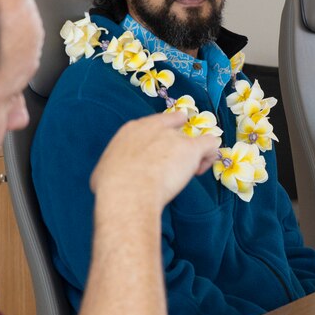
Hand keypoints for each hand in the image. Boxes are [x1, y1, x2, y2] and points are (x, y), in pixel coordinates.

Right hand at [90, 111, 221, 207]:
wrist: (128, 190)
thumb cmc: (111, 184)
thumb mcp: (105, 171)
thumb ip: (114, 167)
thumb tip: (110, 175)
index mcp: (133, 130)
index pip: (155, 124)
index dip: (161, 138)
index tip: (162, 155)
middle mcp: (155, 128)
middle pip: (176, 126)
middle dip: (179, 141)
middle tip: (178, 162)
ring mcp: (174, 136)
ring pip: (194, 138)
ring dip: (196, 154)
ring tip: (194, 170)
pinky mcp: (191, 148)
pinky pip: (210, 143)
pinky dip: (210, 153)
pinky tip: (204, 165)